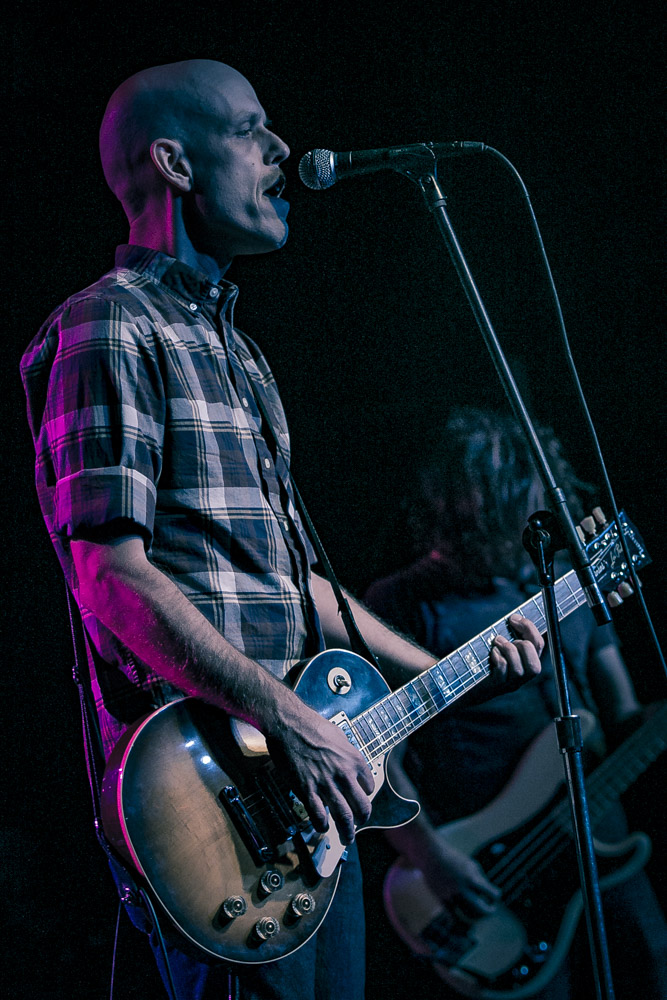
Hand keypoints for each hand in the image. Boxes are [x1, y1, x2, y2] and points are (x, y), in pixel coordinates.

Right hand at [266, 700, 374, 844]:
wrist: (289, 724)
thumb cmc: (311, 725)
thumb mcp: (338, 736)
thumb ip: (346, 753)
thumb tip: (348, 763)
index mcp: (354, 760)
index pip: (369, 786)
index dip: (364, 795)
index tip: (359, 798)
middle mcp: (344, 774)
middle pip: (362, 807)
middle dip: (362, 819)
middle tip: (358, 825)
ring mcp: (326, 784)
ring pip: (343, 817)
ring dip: (346, 832)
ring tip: (346, 838)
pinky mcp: (307, 790)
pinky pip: (318, 816)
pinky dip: (322, 825)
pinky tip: (321, 826)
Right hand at [417, 835, 500, 918]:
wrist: (432, 855)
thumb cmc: (455, 859)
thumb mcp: (471, 865)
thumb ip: (481, 880)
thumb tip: (489, 897)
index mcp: (471, 878)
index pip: (491, 894)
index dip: (496, 896)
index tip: (495, 894)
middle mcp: (462, 889)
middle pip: (480, 910)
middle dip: (489, 912)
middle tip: (491, 909)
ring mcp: (451, 896)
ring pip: (467, 917)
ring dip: (476, 918)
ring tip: (479, 913)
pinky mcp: (442, 900)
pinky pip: (453, 917)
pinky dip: (461, 922)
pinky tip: (466, 919)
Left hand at [489, 614, 543, 688]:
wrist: (470, 682)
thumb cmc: (487, 658)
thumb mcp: (502, 646)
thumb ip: (512, 636)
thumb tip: (515, 618)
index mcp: (528, 661)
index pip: (539, 645)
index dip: (529, 628)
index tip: (514, 617)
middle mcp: (523, 676)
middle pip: (535, 665)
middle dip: (523, 645)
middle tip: (506, 637)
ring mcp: (510, 683)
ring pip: (519, 670)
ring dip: (509, 650)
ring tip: (497, 641)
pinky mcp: (497, 685)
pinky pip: (503, 671)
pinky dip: (499, 658)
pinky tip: (492, 652)